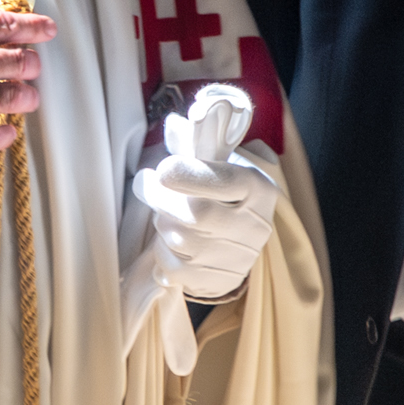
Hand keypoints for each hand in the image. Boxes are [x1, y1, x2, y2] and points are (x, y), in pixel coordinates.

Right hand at [0, 8, 54, 154]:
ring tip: (26, 96)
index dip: (35, 27)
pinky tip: (9, 131)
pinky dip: (4, 135)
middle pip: (16, 61)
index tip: (49, 30)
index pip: (7, 25)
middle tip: (31, 65)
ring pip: (10, 98)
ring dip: (25, 96)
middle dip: (30, 63)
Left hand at [134, 84, 278, 302]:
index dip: (189, 174)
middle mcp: (256, 225)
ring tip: (162, 214)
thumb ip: (196, 144)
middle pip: (198, 213)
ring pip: (183, 241)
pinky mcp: (223, 281)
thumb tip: (175, 124)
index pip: (225, 180)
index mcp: (259, 188)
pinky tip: (167, 244)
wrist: (236, 241)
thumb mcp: (216, 164)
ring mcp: (241, 257)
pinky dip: (163, 255)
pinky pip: (178, 269)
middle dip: (162, 198)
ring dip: (161, 224)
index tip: (162, 170)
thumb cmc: (221, 193)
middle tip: (144, 185)